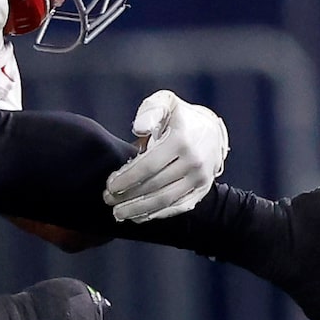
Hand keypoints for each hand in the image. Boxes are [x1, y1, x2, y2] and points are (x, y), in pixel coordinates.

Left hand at [103, 90, 228, 221]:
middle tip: (107, 200)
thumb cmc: (180, 116)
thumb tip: (139, 128)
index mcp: (181, 140)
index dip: (127, 178)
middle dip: (127, 196)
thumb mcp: (166, 102)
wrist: (212, 130)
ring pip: (165, 200)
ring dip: (139, 210)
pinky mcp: (203, 190)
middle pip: (154, 186)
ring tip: (118, 213)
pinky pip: (178, 207)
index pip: (148, 166)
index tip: (110, 185)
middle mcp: (194, 162)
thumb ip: (150, 110)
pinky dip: (157, 215)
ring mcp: (200, 178)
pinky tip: (139, 217)